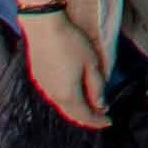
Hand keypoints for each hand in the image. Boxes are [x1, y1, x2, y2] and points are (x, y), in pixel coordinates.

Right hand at [18, 4, 108, 128]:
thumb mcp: (91, 63)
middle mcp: (53, 95)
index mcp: (68, 94)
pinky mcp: (38, 77)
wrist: (43, 26)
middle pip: (72, 114)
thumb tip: (100, 104)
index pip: (85, 116)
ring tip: (89, 105)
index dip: (98, 121)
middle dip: (87, 117)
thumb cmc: (70, 42)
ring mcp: (43, 87)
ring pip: (62, 105)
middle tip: (100, 116)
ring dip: (76, 108)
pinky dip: (66, 99)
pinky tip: (72, 92)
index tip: (108, 121)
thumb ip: (96, 87)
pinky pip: (54, 95)